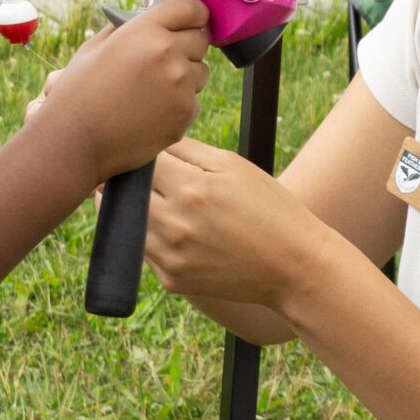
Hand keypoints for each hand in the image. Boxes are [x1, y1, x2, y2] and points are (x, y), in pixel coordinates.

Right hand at [35, 0, 210, 182]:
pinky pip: (194, 101)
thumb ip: (125, 28)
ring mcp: (180, 86)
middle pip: (201, 39)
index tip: (191, 21)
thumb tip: (144, 17)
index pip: (191, 8)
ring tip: (152, 90)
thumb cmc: (78, 93)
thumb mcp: (94, 48)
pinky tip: (150, 112)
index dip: (192, 14)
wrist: (75, 141)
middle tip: (164, 60)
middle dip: (188, 46)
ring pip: (200, 72)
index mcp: (145, 30)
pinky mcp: (185, 114)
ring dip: (186, 77)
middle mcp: (168, 53)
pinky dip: (179, 105)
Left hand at [146, 138, 330, 311]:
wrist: (293, 267)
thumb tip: (152, 140)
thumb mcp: (233, 165)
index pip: (142, 162)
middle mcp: (174, 225)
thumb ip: (187, 148)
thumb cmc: (268, 207)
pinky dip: (152, 238)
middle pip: (126, 195)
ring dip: (137, 211)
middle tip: (151, 178)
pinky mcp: (171, 280)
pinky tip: (180, 232)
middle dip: (134, 182)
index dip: (145, 155)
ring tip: (165, 204)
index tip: (154, 156)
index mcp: (190, 189)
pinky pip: (145, 251)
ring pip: (129, 224)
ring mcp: (170, 257)